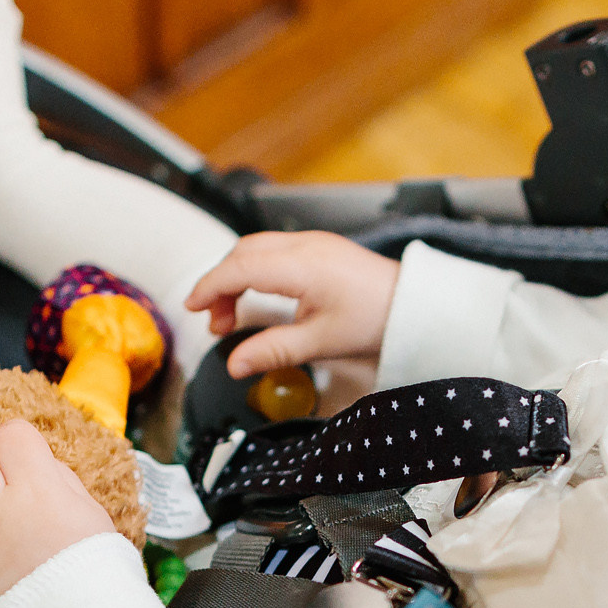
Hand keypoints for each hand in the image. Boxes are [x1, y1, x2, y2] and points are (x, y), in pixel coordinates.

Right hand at [184, 231, 399, 378]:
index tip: (192, 308)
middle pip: (243, 253)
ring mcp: (314, 243)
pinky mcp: (320, 248)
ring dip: (237, 277)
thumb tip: (234, 365)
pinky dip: (256, 271)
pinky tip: (258, 298)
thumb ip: (273, 351)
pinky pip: (275, 251)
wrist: (415, 306)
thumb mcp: (321, 343)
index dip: (210, 287)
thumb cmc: (375, 320)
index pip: (239, 267)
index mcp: (303, 265)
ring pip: (257, 249)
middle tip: (217, 323)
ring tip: (233, 316)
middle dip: (220, 284)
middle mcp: (305, 245)